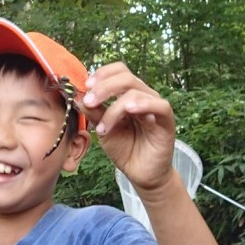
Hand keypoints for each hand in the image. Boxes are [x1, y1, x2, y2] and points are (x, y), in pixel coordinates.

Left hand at [80, 62, 175, 191]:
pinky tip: (130, 110)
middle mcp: (143, 96)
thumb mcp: (103, 129)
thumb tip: (77, 95)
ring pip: (136, 92)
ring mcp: (155, 107)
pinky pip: (160, 105)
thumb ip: (93, 112)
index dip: (102, 74)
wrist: (140, 173)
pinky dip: (144, 104)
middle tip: (89, 102)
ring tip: (102, 128)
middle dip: (103, 87)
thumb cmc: (124, 149)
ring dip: (114, 108)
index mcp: (128, 94)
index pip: (119, 71)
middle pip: (126, 77)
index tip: (86, 85)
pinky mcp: (167, 121)